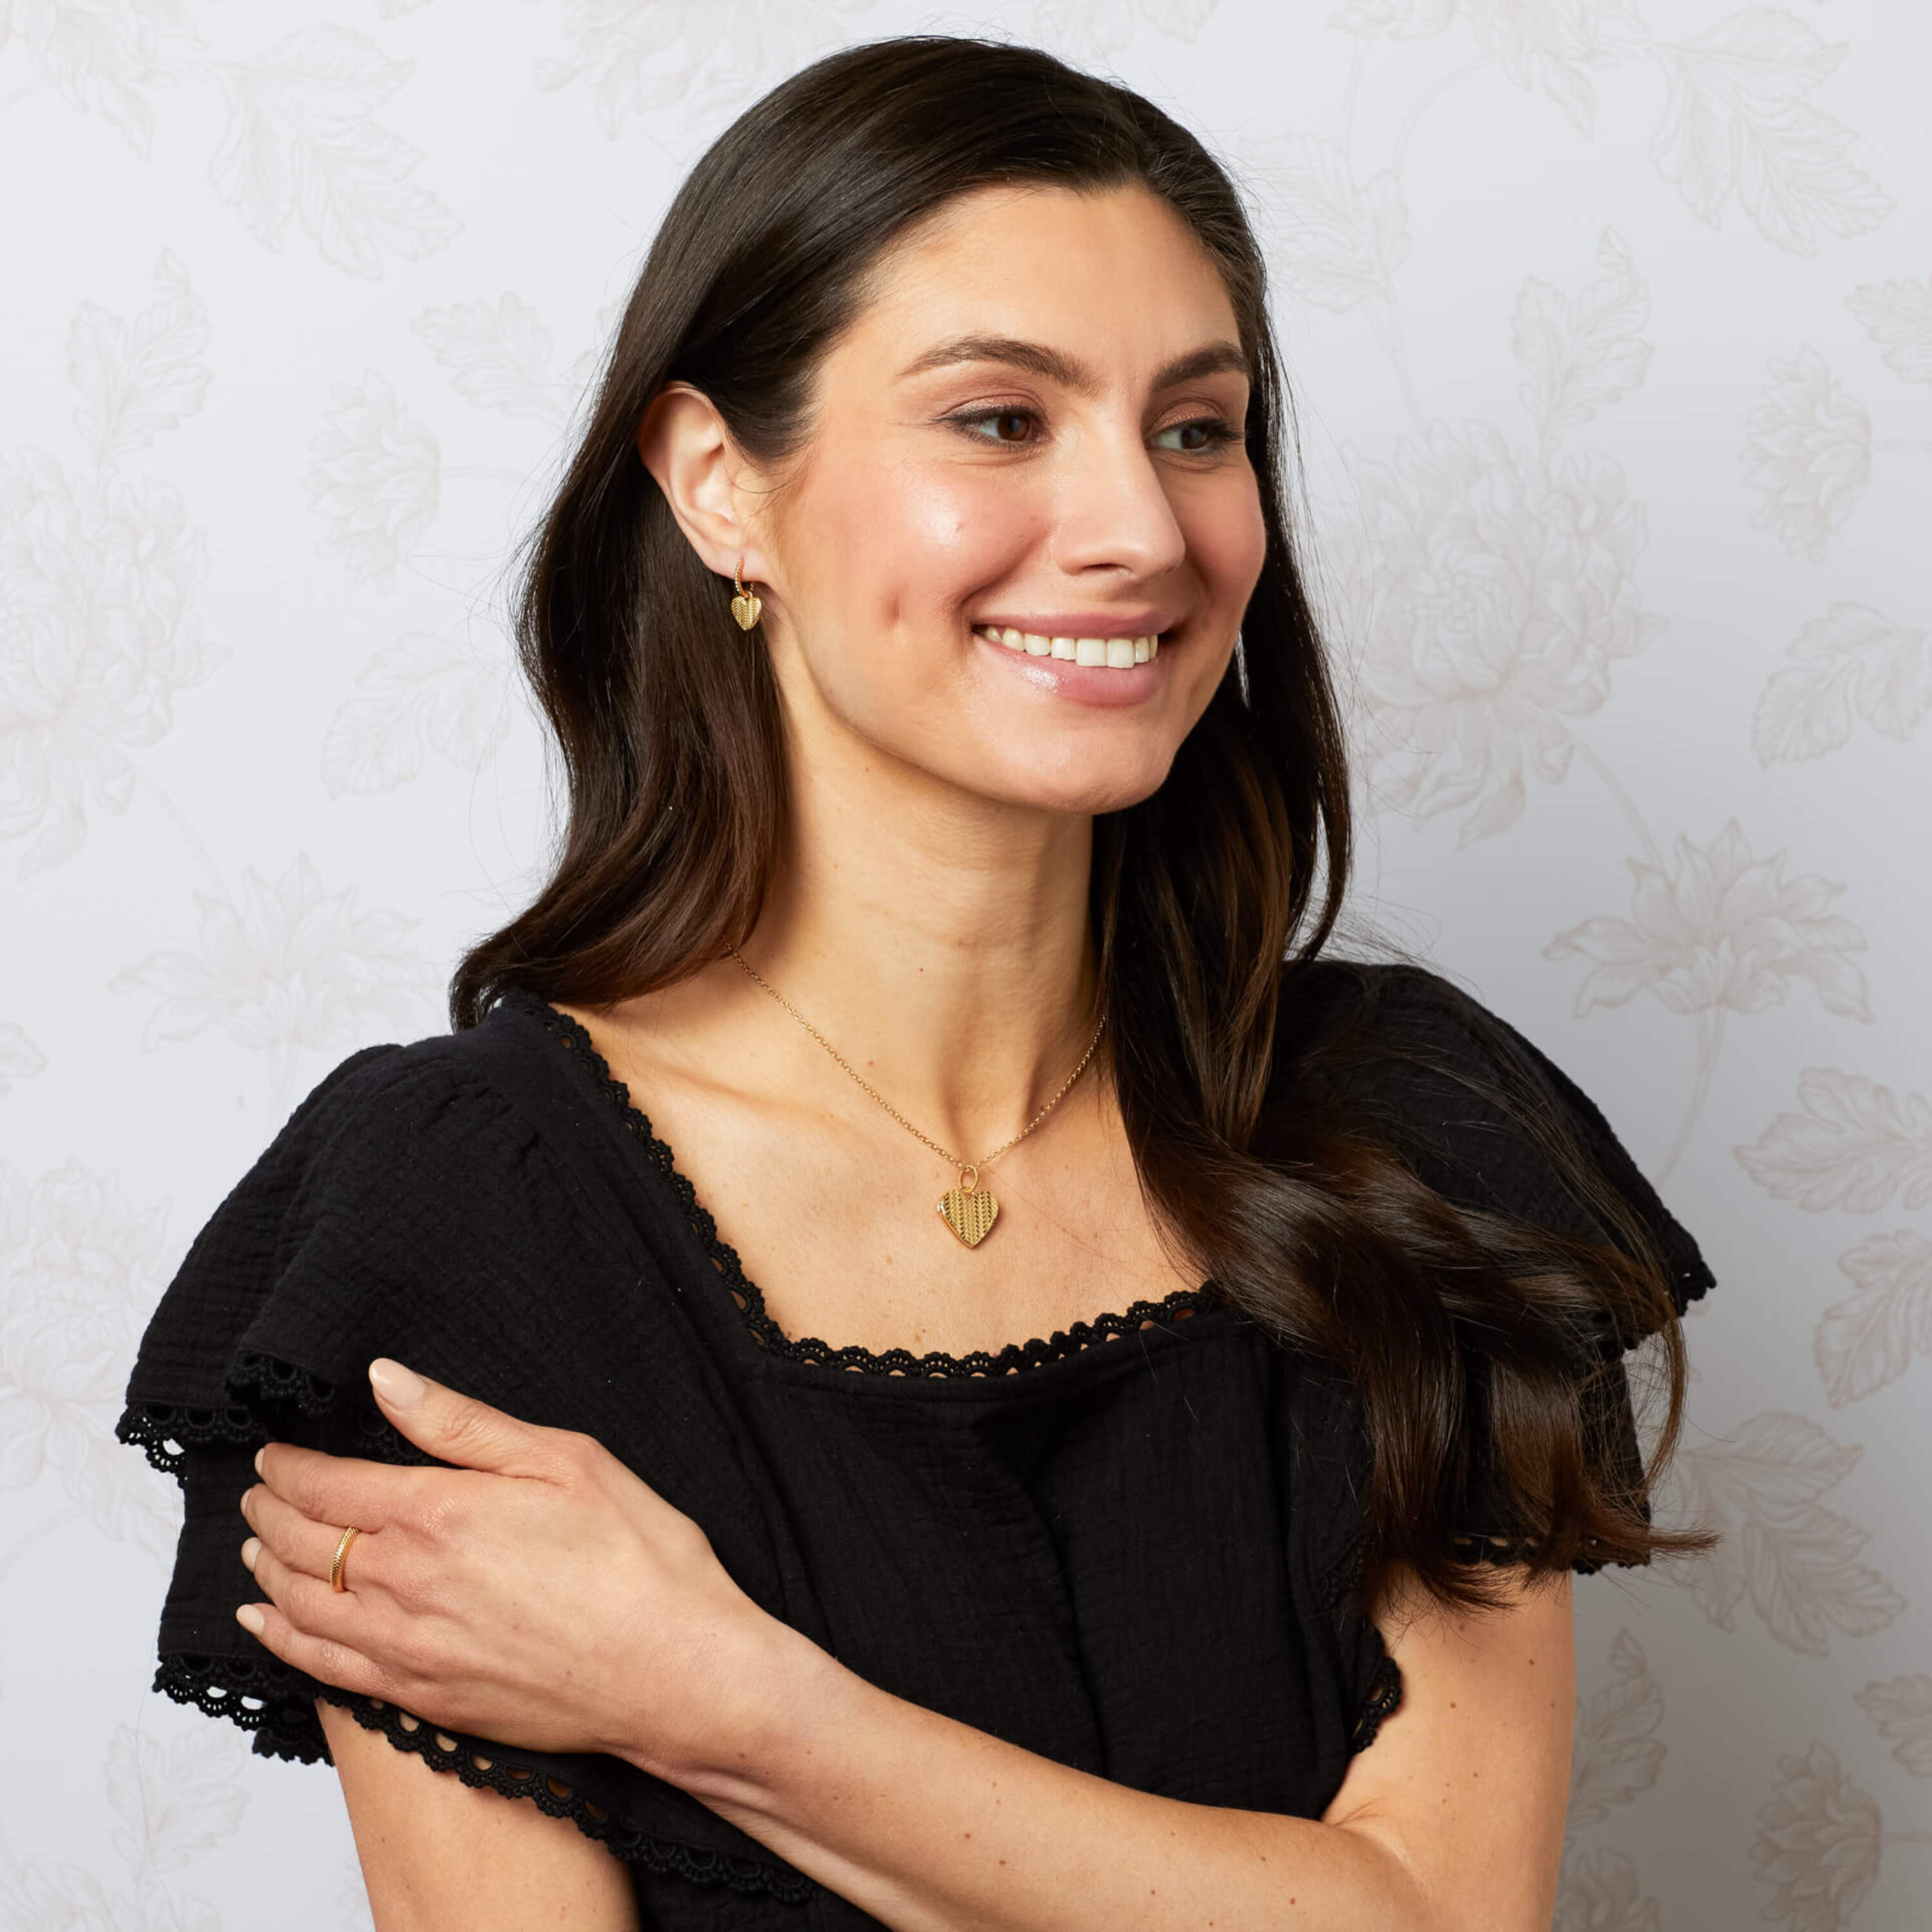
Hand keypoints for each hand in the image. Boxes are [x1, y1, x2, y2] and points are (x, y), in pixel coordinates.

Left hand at [235, 1358, 797, 1784]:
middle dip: (269, 1511)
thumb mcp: (565, 1460)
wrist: (674, 1673)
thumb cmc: (639, 1559)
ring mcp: (410, 1650)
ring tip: (254, 1544)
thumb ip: (463, 1424)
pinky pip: (324, 1668)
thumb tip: (385, 1380)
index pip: (328, 1484)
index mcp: (441, 1514)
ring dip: (267, 1568)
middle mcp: (407, 1585)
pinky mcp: (424, 1699)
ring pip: (302, 1604)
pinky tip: (266, 1622)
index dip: (289, 1466)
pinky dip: (282, 1639)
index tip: (273, 1452)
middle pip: (303, 1542)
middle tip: (257, 1491)